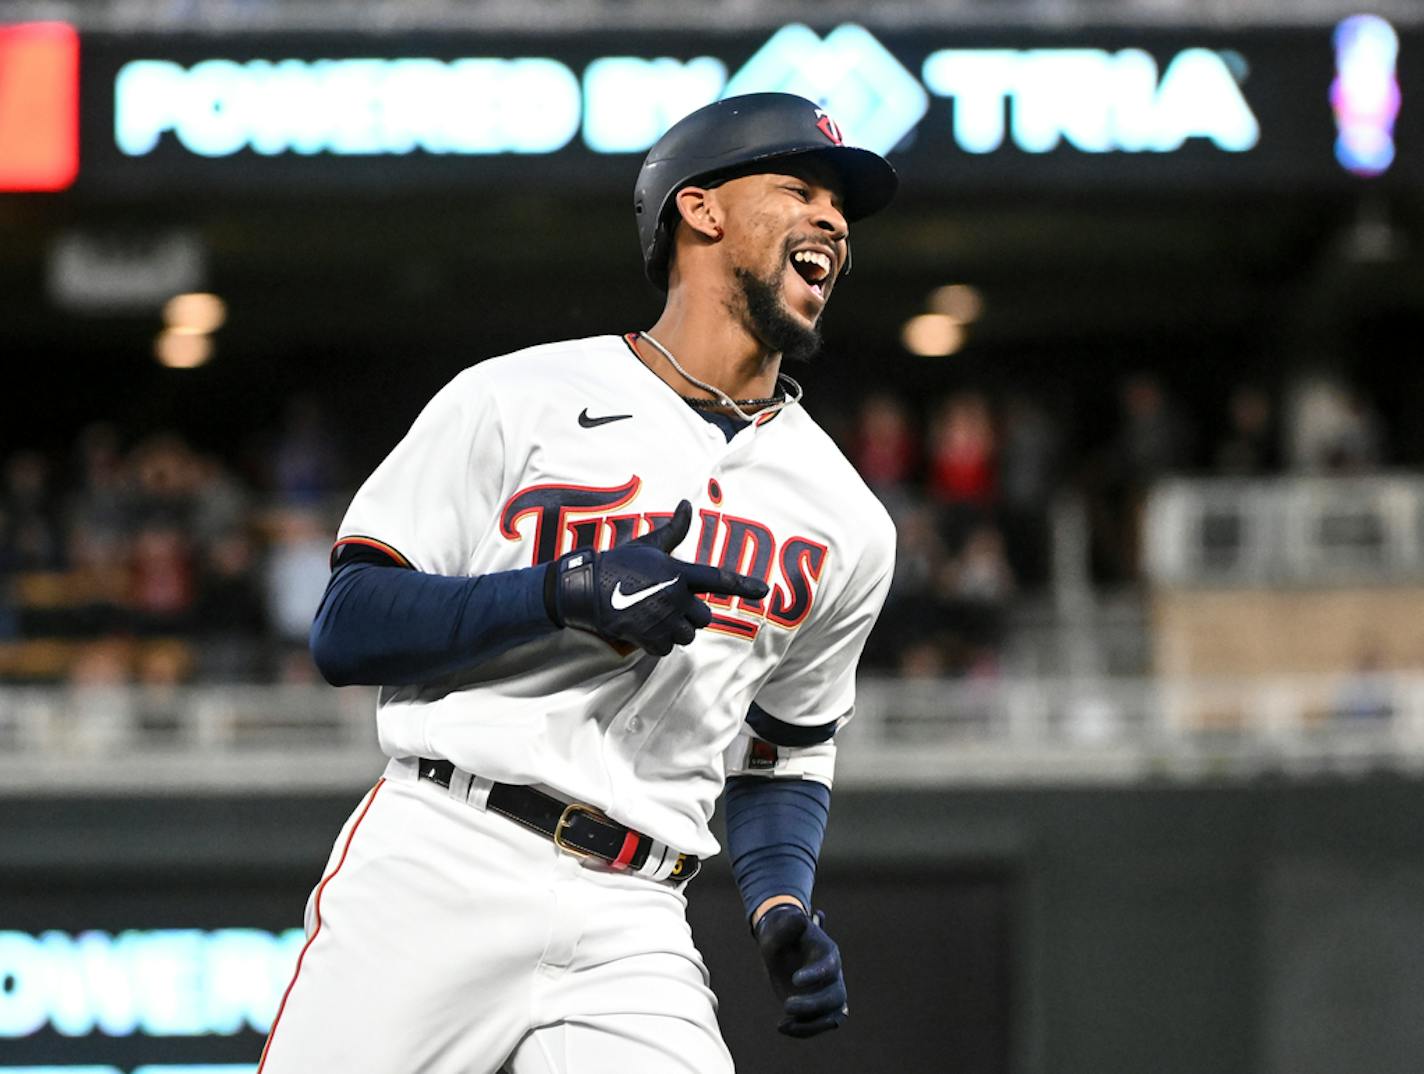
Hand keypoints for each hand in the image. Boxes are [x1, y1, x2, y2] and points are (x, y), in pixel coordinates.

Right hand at [550, 499, 767, 656]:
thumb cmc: (619, 563)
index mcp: (679, 572)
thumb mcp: (649, 544)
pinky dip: (658, 643)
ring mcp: (663, 619)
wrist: (585, 587)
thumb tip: (688, 503)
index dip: (744, 585)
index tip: (764, 590)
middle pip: (704, 618)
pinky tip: (644, 629)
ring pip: (687, 636)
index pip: (719, 579)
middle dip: (691, 615)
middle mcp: (675, 596)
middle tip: (670, 605)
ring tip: (655, 616)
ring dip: (675, 630)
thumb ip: (675, 530)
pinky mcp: (648, 638)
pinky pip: (666, 649)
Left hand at [753, 904, 847, 1037]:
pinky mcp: (819, 1008)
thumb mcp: (779, 929)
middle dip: (812, 1005)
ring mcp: (828, 993)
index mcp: (828, 953)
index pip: (830, 967)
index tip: (794, 980)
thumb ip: (788, 925)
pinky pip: (820, 1025)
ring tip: (784, 1023)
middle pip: (835, 997)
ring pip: (832, 1016)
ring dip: (811, 1024)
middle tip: (786, 1005)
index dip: (815, 975)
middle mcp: (834, 975)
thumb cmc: (780, 935)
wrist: (780, 948)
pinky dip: (803, 1030)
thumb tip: (799, 916)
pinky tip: (781, 1026)